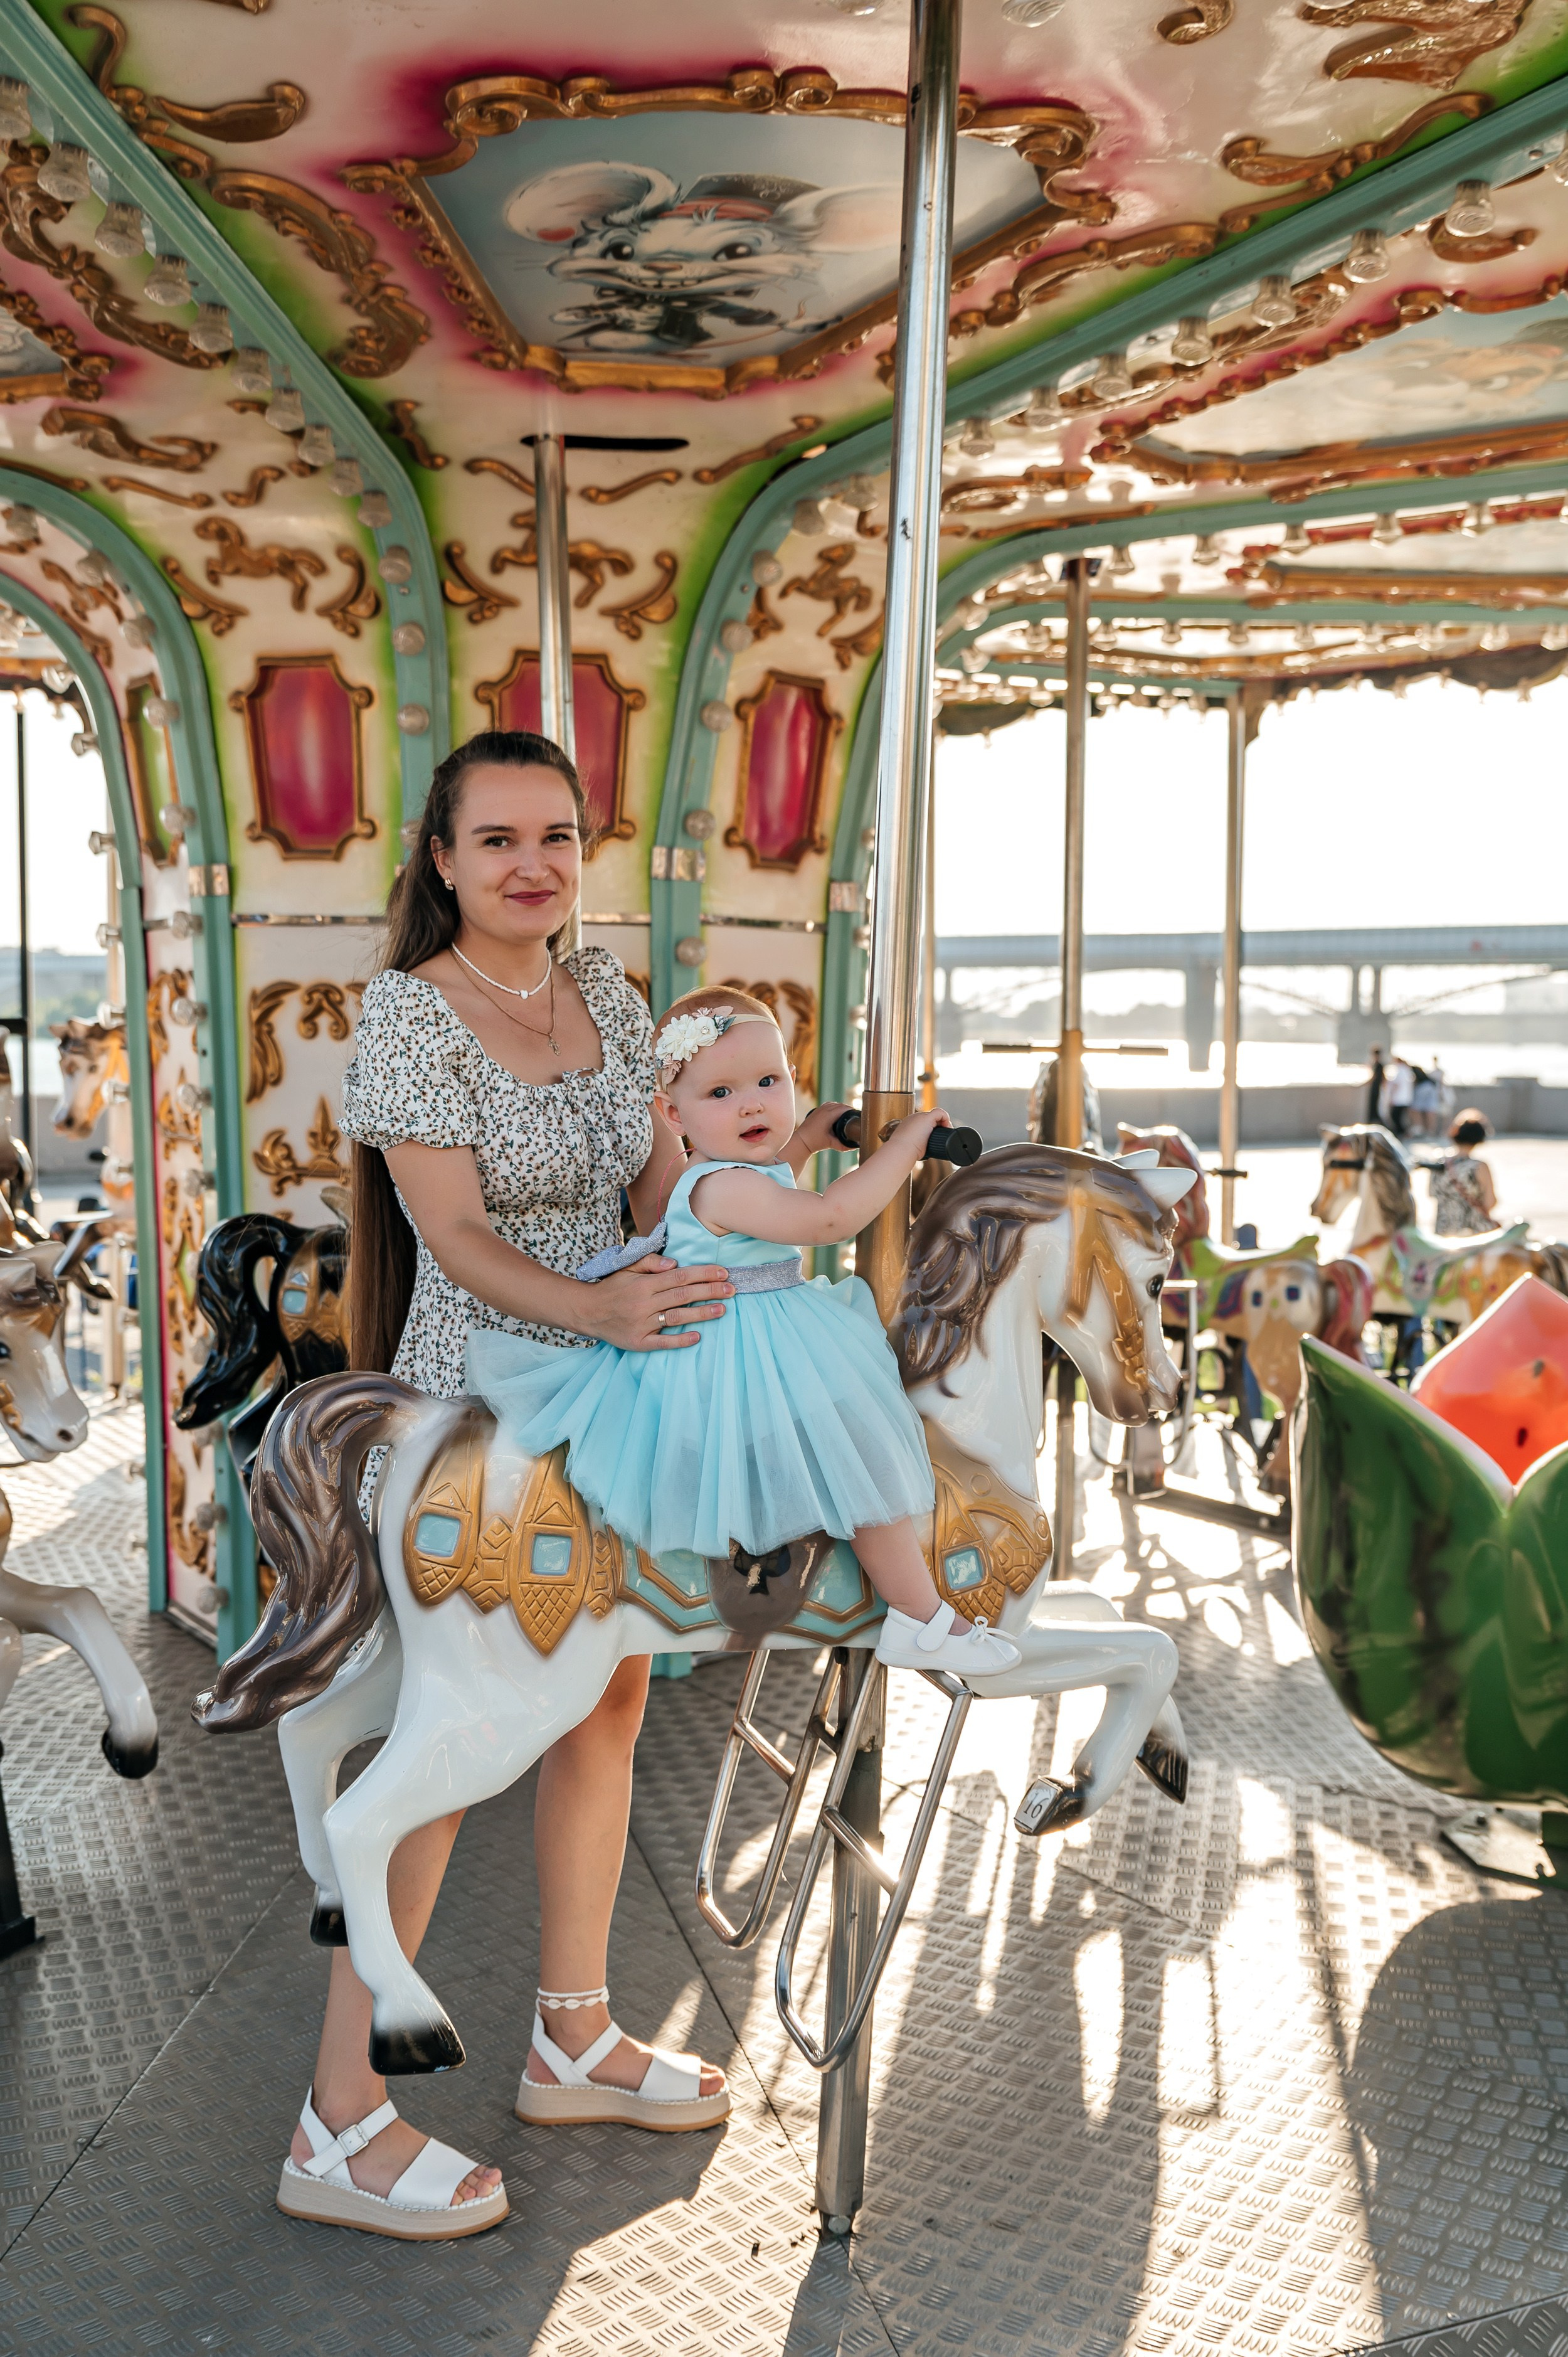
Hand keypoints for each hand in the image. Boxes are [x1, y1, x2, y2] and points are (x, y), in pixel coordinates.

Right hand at [582, 1254, 731, 1351]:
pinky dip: (680, 1340)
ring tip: (722, 1310)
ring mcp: (641, 1324)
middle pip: (683, 1295)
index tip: (723, 1272)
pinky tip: (697, 1337)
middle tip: (732, 1290)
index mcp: (644, 1284)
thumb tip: (676, 1263)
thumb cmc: (612, 1288)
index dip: (703, 1274)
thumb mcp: (627, 1268)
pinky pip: (662, 1342)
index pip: (680, 1276)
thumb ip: (651, 1262)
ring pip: (677, 1317)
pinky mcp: (638, 1342)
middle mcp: (644, 1303)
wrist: (586, 1312)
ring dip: (702, 1314)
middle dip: (710, 1291)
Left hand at [791, 1101, 853, 1156]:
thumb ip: (844, 1146)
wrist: (802, 1141)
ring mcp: (820, 1108)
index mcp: (829, 1114)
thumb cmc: (815, 1142)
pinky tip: (838, 1113)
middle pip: (841, 1105)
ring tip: (848, 1115)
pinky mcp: (817, 1110)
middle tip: (855, 1117)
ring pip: (835, 1104)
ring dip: (842, 1108)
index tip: (858, 1116)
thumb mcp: (831, 1144)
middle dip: (849, 1110)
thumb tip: (855, 1147)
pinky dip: (835, 1107)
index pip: (845, 1108)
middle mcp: (824, 1109)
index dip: (853, 1111)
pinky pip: (829, 1104)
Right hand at [897, 1107, 951, 1154]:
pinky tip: (946, 1128)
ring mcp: (919, 1117)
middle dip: (938, 1127)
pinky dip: (945, 1118)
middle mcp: (913, 1118)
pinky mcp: (926, 1117)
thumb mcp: (910, 1148)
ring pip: (936, 1116)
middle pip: (930, 1119)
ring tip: (944, 1134)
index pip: (922, 1124)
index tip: (934, 1140)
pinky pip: (940, 1112)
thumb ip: (917, 1147)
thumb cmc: (905, 1152)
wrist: (901, 1150)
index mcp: (908, 1125)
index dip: (931, 1130)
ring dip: (943, 1124)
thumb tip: (926, 1154)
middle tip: (941, 1138)